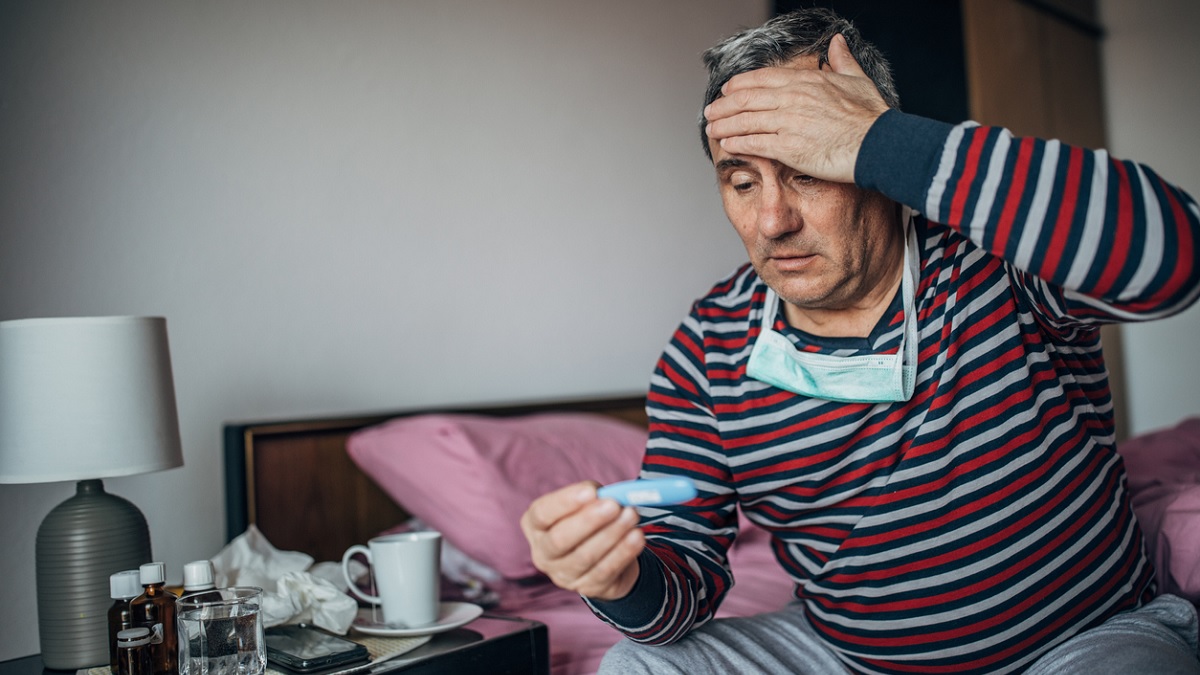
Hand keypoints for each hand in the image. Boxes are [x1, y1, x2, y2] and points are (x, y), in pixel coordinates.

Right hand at [520, 480, 643, 600]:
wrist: (603, 556)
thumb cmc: (590, 520)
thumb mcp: (585, 505)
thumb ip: (592, 497)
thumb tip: (608, 495)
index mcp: (535, 525)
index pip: (542, 514)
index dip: (565, 502)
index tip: (591, 491)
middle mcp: (543, 553)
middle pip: (559, 539)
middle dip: (589, 521)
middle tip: (614, 505)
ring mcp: (562, 575)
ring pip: (584, 557)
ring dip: (611, 534)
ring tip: (631, 516)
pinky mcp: (586, 588)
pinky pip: (605, 571)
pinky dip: (623, 552)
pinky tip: (637, 537)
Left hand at [703, 33, 888, 183]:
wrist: (878, 145)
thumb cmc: (872, 117)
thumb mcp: (858, 80)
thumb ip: (842, 61)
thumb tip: (837, 43)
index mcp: (806, 81)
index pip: (763, 78)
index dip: (741, 84)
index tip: (728, 89)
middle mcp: (793, 98)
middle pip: (747, 98)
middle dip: (724, 105)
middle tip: (710, 110)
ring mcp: (789, 122)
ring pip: (746, 120)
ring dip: (724, 124)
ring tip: (711, 128)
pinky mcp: (788, 147)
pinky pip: (755, 142)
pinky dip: (737, 142)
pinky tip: (726, 143)